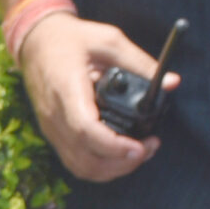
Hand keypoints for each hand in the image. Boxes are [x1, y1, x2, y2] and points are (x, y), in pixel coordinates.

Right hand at [19, 13, 176, 184]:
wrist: (36, 43)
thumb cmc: (72, 39)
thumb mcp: (109, 40)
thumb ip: (140, 62)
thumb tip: (172, 82)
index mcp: (67, 90)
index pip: (86, 130)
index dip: (114, 146)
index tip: (140, 147)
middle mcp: (55, 116)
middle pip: (84, 159)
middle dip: (121, 163)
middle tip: (149, 148)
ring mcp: (51, 129)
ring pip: (80, 167)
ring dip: (112, 169)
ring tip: (139, 153)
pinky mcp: (54, 134)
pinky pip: (75, 162)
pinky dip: (100, 167)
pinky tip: (119, 155)